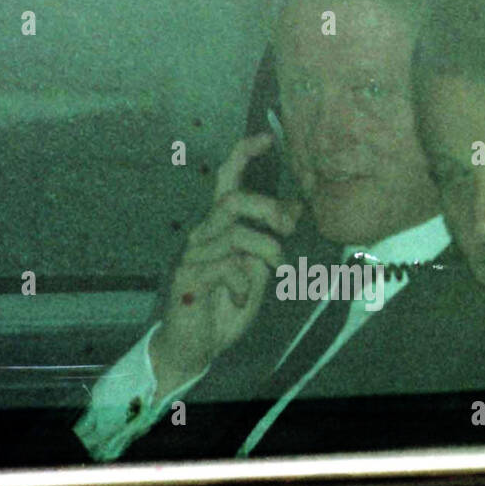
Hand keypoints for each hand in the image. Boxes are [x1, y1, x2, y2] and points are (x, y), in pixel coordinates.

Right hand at [150, 133, 301, 399]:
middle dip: (269, 209)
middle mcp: (203, 234)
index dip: (243, 155)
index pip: (227, 180)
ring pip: (236, 234)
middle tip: (289, 228)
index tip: (267, 138)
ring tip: (274, 271)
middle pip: (233, 201)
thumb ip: (270, 240)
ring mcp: (193, 255)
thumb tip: (296, 208)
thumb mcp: (258, 270)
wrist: (194, 347)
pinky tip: (241, 299)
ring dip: (266, 251)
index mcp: (221, 227)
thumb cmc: (225, 307)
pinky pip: (226, 266)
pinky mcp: (188, 277)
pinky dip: (244, 283)